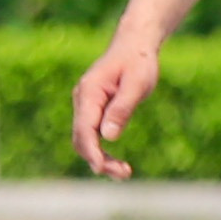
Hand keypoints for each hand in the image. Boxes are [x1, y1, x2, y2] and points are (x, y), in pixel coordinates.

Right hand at [71, 33, 163, 178]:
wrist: (135, 45)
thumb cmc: (138, 62)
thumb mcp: (137, 83)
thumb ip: (122, 109)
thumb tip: (109, 137)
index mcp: (89, 92)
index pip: (84, 128)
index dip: (92, 151)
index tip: (101, 168)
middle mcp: (82, 100)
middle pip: (82, 138)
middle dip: (98, 159)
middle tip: (124, 174)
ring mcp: (86, 106)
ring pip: (86, 139)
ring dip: (100, 158)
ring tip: (124, 173)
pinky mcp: (94, 110)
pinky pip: (92, 134)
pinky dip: (102, 150)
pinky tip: (116, 163)